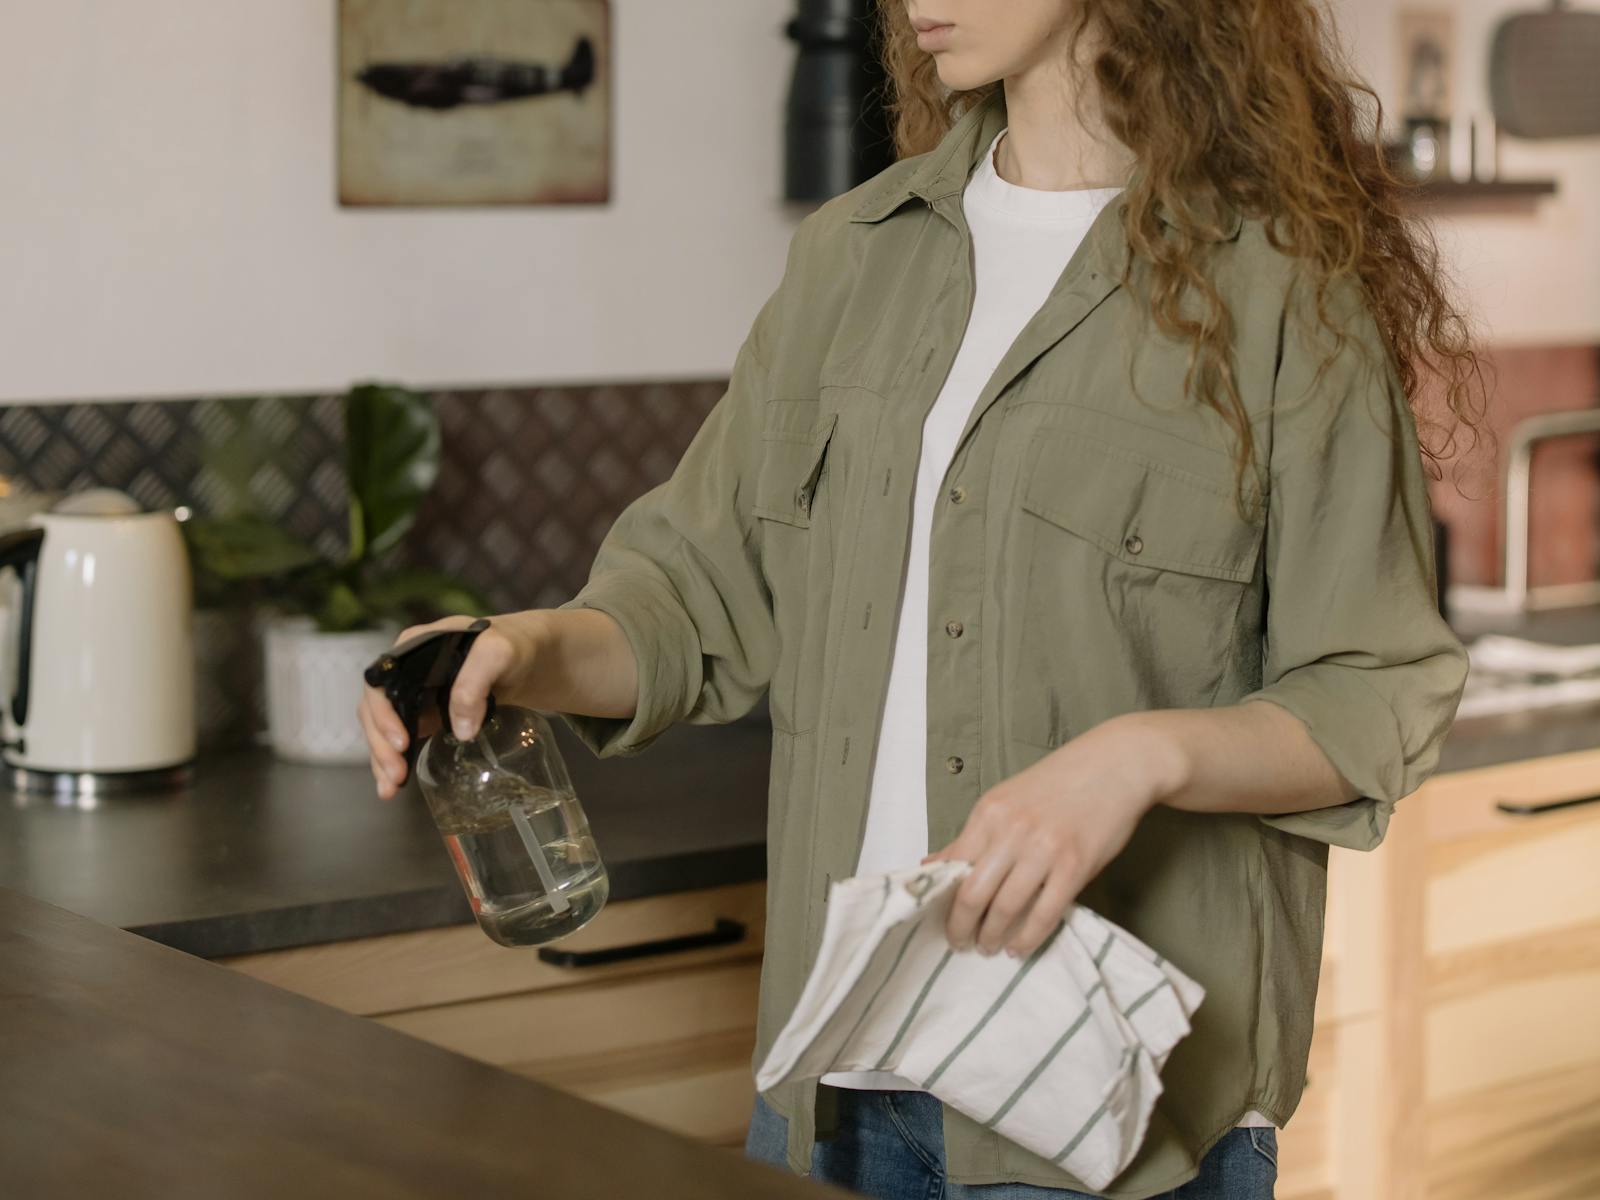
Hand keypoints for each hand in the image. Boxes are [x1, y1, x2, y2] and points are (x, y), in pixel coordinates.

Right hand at [356, 613, 542, 799]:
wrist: (529, 658)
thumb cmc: (511, 646)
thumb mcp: (497, 653)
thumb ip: (474, 683)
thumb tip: (461, 731)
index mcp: (412, 648)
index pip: (381, 682)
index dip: (383, 713)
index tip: (400, 741)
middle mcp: (405, 670)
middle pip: (376, 709)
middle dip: (381, 744)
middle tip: (396, 773)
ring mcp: (414, 694)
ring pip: (384, 727)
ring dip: (383, 758)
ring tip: (390, 788)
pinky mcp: (426, 714)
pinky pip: (402, 737)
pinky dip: (396, 760)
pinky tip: (394, 785)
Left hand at [921, 715, 1185, 957]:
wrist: (1115, 764)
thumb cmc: (1059, 783)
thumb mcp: (1006, 800)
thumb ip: (973, 835)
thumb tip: (932, 864)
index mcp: (989, 812)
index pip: (953, 869)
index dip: (944, 903)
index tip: (943, 921)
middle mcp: (1011, 831)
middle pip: (973, 895)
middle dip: (962, 928)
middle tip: (962, 944)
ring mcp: (1044, 849)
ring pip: (1005, 908)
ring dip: (993, 936)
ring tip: (990, 947)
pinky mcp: (1075, 866)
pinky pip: (1044, 913)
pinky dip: (1028, 937)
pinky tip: (1019, 946)